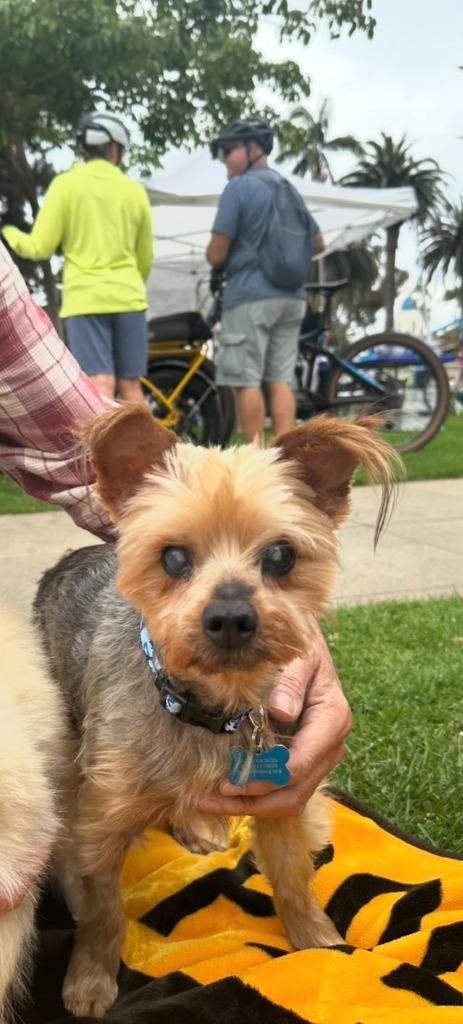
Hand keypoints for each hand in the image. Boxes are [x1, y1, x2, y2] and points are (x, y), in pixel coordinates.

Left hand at [198, 622, 351, 818]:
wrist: (312, 653)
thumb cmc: (302, 652)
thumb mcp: (299, 658)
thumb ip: (291, 683)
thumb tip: (281, 712)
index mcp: (332, 720)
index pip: (300, 765)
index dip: (263, 778)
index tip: (228, 782)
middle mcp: (331, 746)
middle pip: (294, 792)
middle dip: (251, 801)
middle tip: (211, 798)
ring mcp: (321, 759)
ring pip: (290, 800)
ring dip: (250, 806)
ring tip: (210, 802)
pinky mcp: (307, 764)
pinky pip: (285, 792)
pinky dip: (256, 799)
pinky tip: (225, 795)